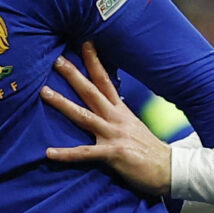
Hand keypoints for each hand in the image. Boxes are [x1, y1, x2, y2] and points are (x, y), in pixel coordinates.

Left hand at [40, 43, 172, 194]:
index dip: (94, 61)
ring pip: (83, 115)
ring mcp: (114, 135)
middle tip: (56, 59)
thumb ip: (117, 116)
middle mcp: (116, 118)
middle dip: (73, 74)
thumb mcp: (133, 126)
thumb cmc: (149, 150)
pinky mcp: (113, 154)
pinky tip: (49, 153)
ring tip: (44, 92)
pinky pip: (85, 153)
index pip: (106, 80)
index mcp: (121, 111)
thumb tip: (106, 105)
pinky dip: (66, 154)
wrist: (169, 169)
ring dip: (62, 103)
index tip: (84, 43)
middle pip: (91, 91)